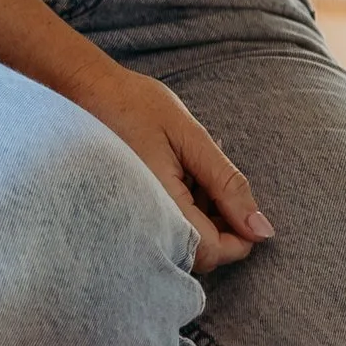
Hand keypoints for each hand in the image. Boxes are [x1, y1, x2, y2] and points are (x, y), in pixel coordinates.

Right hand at [86, 63, 272, 274]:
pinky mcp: (129, 215)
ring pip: (185, 243)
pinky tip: (178, 177)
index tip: (247, 208)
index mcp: (161, 207)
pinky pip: (165, 229)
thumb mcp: (192, 138)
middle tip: (214, 177)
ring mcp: (133, 223)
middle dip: (221, 224)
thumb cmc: (136, 106)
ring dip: (203, 216)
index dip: (240, 238)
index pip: (212, 253)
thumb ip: (228, 185)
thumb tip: (261, 229)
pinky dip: (183, 209)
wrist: (84, 90)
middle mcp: (143, 225)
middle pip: (200, 255)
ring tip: (193, 171)